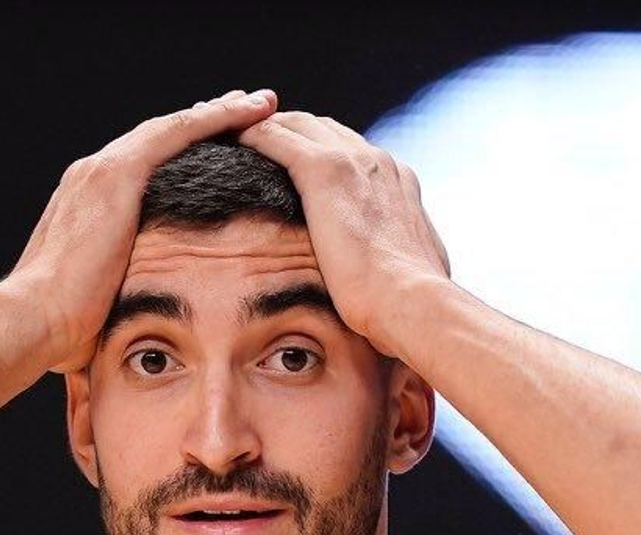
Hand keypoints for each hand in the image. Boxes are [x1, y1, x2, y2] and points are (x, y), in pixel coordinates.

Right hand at [5, 88, 279, 374]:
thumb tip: (139, 321)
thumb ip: (120, 292)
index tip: (214, 145)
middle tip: (242, 109)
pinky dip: (215, 118)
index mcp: (86, 202)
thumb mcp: (97, 300)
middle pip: (158, 137)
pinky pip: (176, 133)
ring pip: (172, 127)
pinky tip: (248, 112)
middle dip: (202, 122)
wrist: (33, 319)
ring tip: (258, 103)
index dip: (180, 151)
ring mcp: (102, 171)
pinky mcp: (117, 175)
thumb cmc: (62, 327)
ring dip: (218, 112)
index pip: (142, 164)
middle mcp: (91, 175)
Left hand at [234, 111, 450, 352]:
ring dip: (268, 129)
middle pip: (324, 128)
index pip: (352, 151)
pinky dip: (253, 136)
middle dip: (291, 133)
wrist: (411, 301)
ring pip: (299, 124)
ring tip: (236, 144)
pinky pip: (277, 137)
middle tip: (257, 149)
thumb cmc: (408, 304)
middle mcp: (377, 162)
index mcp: (398, 183)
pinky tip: (230, 145)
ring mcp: (353, 161)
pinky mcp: (325, 169)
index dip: (321, 154)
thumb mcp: (410, 274)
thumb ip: (396, 259)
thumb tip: (393, 278)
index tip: (296, 170)